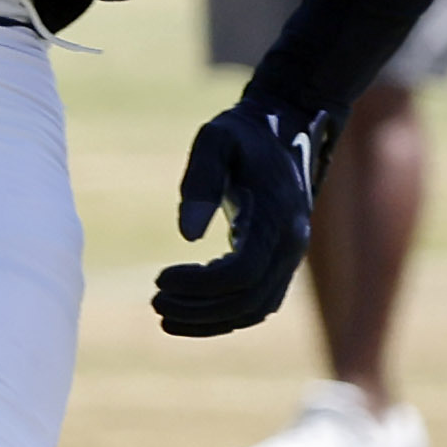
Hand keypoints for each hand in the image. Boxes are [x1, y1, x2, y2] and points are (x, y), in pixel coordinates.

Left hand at [155, 95, 342, 336]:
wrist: (286, 127)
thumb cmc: (245, 132)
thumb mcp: (217, 141)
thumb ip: (202, 181)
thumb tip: (187, 235)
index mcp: (278, 218)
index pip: (242, 273)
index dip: (199, 285)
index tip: (159, 279)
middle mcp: (292, 244)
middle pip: (249, 300)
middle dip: (200, 310)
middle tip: (155, 302)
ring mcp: (291, 255)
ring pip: (256, 309)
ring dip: (210, 320)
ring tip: (164, 314)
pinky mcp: (281, 259)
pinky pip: (258, 301)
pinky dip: (225, 314)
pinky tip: (188, 312)